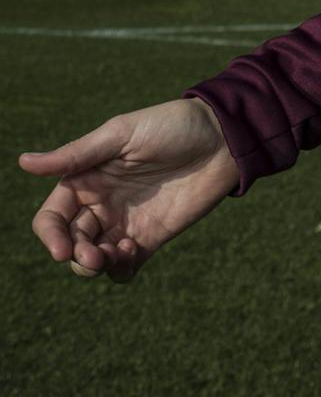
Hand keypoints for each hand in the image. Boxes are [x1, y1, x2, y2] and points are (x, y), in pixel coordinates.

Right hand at [19, 97, 240, 283]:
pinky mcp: (152, 237)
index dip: (51, 237)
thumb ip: (76, 156)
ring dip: (95, 266)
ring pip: (93, 259)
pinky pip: (125, 266)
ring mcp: (126, 223)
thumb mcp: (120, 135)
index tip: (62, 250)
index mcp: (85, 180)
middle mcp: (100, 205)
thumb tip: (24, 162)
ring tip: (117, 253)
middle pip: (71, 243)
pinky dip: (120, 270)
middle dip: (77, 256)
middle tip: (97, 256)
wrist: (222, 138)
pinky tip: (131, 253)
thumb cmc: (170, 126)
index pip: (52, 218)